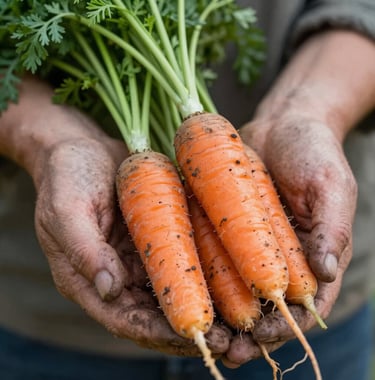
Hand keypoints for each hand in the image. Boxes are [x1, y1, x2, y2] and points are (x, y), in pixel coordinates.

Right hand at [32, 119, 230, 355]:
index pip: (124, 319)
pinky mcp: (155, 238)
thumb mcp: (67, 210)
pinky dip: (204, 278)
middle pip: (155, 316)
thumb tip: (111, 290)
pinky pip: (181, 263)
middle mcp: (116, 276)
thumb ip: (85, 251)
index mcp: (87, 279)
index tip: (195, 340)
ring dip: (205, 311)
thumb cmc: (67, 176)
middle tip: (231, 343)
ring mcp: (138, 258)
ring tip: (242, 325)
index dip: (158, 334)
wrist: (81, 146)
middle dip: (191, 331)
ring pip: (173, 295)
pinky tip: (233, 283)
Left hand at [222, 114, 355, 365]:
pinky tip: (186, 291)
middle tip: (227, 350)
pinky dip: (203, 277)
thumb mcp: (331, 186)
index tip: (263, 338)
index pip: (305, 303)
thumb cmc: (314, 153)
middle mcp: (280, 256)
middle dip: (248, 332)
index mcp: (314, 255)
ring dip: (220, 314)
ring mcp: (251, 243)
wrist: (281, 125)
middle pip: (265, 304)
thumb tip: (326, 273)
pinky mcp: (226, 226)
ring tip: (203, 331)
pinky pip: (214, 255)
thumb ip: (332, 228)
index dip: (286, 326)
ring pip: (235, 288)